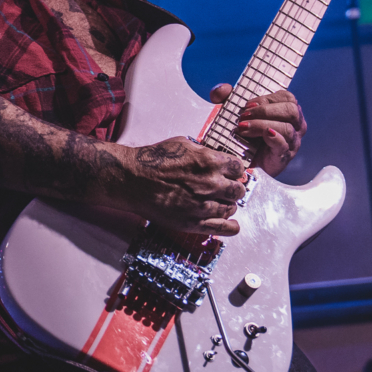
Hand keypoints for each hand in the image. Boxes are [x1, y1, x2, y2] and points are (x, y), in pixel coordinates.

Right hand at [109, 136, 248, 235]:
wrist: (132, 179)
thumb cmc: (153, 161)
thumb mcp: (182, 144)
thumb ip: (204, 151)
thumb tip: (216, 158)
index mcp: (210, 161)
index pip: (239, 168)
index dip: (235, 170)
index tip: (232, 173)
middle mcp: (211, 184)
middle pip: (238, 190)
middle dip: (234, 188)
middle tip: (226, 189)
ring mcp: (203, 205)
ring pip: (231, 208)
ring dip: (228, 205)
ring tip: (220, 203)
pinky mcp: (193, 223)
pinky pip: (222, 228)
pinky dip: (230, 226)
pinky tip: (231, 224)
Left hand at [210, 85, 304, 176]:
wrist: (245, 161)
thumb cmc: (246, 134)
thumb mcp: (236, 112)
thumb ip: (227, 97)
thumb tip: (222, 89)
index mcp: (288, 111)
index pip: (287, 98)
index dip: (268, 98)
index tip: (248, 105)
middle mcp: (295, 125)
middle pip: (291, 110)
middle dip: (265, 110)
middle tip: (244, 116)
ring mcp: (292, 142)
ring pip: (287, 128)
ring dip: (262, 125)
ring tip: (243, 127)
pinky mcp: (284, 156)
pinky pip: (283, 145)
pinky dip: (274, 138)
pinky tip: (263, 135)